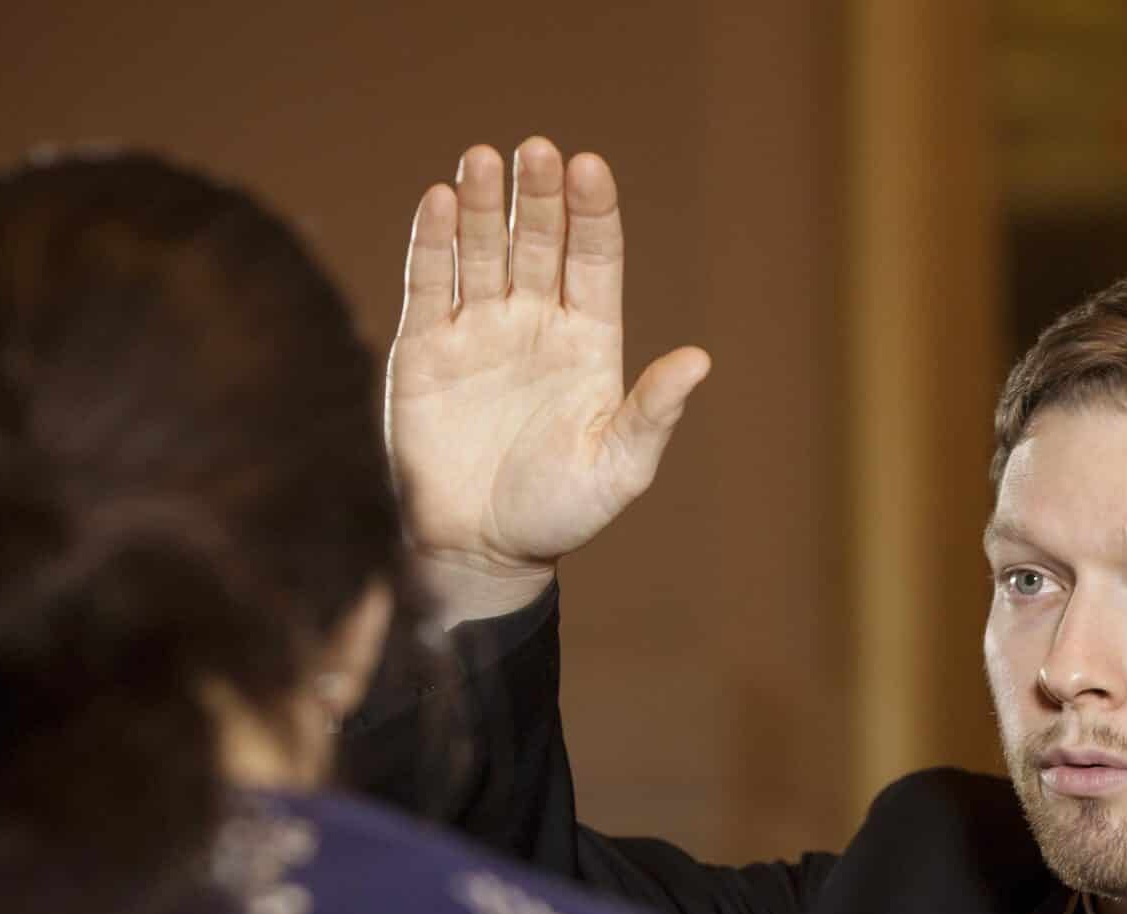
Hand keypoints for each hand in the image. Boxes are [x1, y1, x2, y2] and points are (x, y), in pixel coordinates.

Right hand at [386, 136, 709, 614]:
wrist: (481, 550)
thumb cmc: (559, 512)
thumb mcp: (618, 468)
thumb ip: (653, 412)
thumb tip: (700, 360)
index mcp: (589, 342)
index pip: (594, 259)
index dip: (592, 213)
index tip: (590, 168)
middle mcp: (535, 323)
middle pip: (539, 241)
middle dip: (538, 196)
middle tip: (537, 149)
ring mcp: (479, 330)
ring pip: (482, 250)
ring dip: (481, 204)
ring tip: (483, 159)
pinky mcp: (426, 347)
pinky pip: (430, 282)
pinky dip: (431, 241)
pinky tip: (437, 199)